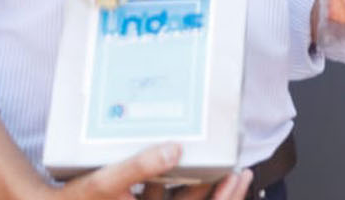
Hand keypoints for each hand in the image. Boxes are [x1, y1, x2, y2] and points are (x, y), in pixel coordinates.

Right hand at [55, 143, 251, 199]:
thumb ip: (138, 167)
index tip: (239, 175)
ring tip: (220, 164)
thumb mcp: (104, 183)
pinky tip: (181, 165)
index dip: (223, 198)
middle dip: (221, 191)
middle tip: (240, 169)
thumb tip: (174, 150)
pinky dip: (179, 186)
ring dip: (203, 187)